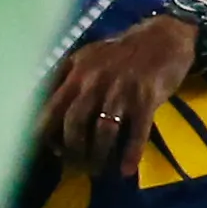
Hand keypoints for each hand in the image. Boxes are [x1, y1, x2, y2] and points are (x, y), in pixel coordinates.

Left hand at [40, 14, 197, 184]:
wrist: (166, 37)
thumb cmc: (121, 52)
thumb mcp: (86, 58)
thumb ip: (63, 79)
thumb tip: (41, 107)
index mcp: (77, 73)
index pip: (52, 108)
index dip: (47, 133)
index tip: (49, 150)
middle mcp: (95, 82)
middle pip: (75, 123)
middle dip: (72, 149)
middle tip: (75, 165)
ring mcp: (122, 90)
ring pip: (103, 131)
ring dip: (98, 155)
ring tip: (97, 170)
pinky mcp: (148, 98)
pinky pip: (137, 131)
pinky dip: (131, 153)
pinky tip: (125, 169)